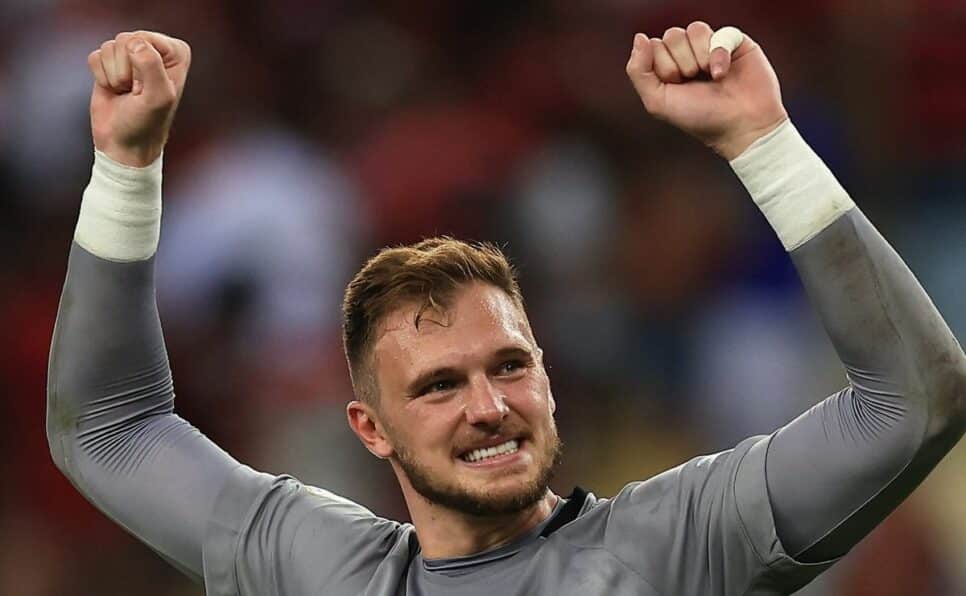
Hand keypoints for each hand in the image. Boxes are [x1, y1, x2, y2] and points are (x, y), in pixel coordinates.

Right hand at [87, 31, 190, 166]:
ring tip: (126, 92)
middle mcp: (155, 49)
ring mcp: (131, 55)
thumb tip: (133, 42)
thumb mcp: (158, 97)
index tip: (149, 87)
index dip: (141, 65)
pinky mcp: (109, 63)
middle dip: (125, 70)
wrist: (123, 143)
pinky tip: (114, 90)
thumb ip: (151, 65)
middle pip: (125, 39)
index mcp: (176, 54)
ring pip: (109, 47)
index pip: (145, 38)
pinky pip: (95, 56)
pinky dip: (100, 76)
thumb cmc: (147, 123)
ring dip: (113, 75)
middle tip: (136, 91)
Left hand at [625, 22, 787, 159]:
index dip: (664, 67)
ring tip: (712, 78)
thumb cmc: (700, 118)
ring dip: (700, 58)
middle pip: (672, 35)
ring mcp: (712, 46)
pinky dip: (719, 54)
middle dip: (681, 63)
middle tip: (695, 83)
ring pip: (694, 29)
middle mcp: (688, 53)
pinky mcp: (735, 43)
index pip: (654, 46)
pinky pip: (720, 33)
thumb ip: (639, 71)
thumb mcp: (658, 101)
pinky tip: (722, 73)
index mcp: (668, 65)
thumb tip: (640, 37)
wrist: (740, 127)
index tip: (677, 87)